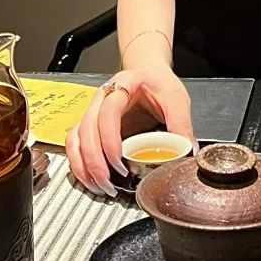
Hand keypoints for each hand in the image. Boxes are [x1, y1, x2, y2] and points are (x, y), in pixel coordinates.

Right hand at [65, 65, 193, 196]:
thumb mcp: (175, 98)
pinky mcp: (89, 125)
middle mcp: (102, 97)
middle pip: (87, 129)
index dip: (110, 139)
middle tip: (110, 183)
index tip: (119, 162)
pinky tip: (91, 180)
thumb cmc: (159, 83)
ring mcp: (92, 111)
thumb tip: (186, 150)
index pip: (108, 112)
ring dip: (84, 166)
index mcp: (123, 85)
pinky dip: (79, 164)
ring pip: (76, 139)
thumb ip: (180, 123)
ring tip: (100, 187)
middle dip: (95, 161)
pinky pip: (74, 145)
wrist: (148, 73)